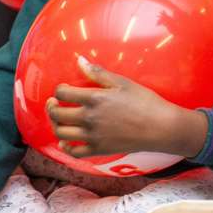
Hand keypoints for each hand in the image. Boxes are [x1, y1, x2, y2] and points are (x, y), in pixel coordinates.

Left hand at [48, 57, 205, 159]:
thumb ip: (97, 73)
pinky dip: (66, 148)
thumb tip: (79, 60)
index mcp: (94, 98)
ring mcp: (93, 136)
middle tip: (53, 103)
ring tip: (58, 120)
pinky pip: (75, 152)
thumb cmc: (144, 101)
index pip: (62, 93)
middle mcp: (89, 118)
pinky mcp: (99, 150)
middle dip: (52, 107)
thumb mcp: (122, 82)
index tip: (62, 90)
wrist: (160, 127)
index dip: (59, 90)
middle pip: (57, 114)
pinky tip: (65, 142)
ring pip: (61, 133)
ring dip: (55, 126)